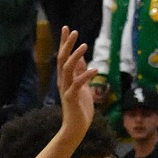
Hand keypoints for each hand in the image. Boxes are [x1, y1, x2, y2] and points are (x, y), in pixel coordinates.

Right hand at [56, 29, 96, 143]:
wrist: (75, 129)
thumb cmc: (79, 109)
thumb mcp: (82, 87)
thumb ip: (81, 73)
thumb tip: (82, 59)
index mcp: (65, 79)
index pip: (63, 57)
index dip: (65, 42)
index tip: (67, 28)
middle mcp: (63, 82)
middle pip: (63, 59)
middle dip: (67, 44)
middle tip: (73, 31)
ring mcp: (66, 90)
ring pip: (67, 69)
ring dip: (76, 56)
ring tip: (84, 45)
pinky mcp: (71, 98)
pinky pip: (77, 84)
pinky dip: (86, 76)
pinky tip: (95, 69)